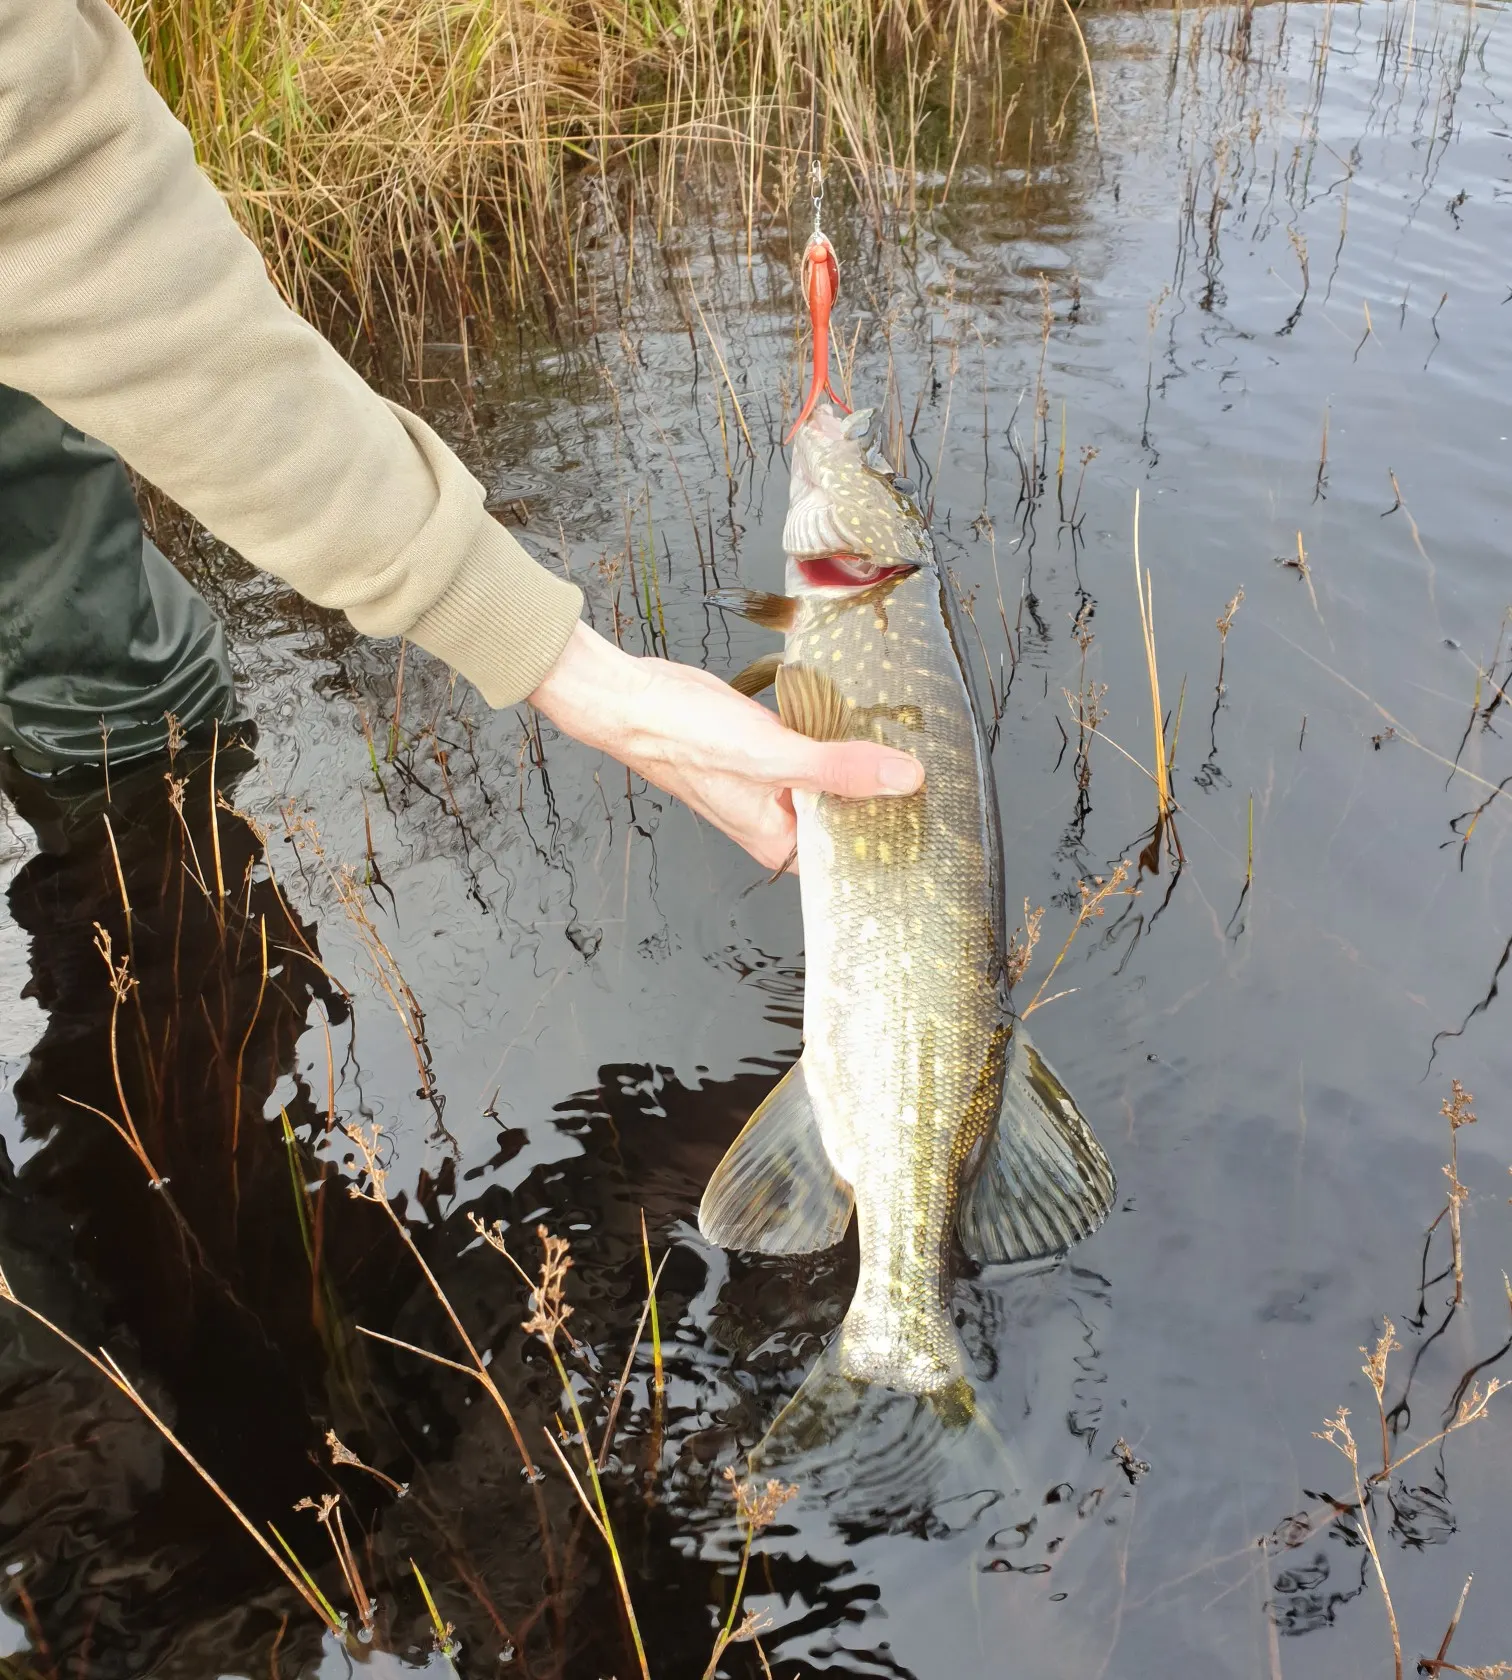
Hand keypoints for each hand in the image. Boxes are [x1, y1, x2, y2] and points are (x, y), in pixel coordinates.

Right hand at [529, 623, 923, 870]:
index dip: (891, 835)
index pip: (850, 852)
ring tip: (913, 744)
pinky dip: (836, 735)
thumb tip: (903, 779)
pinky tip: (866, 720)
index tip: (936, 817)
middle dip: (883, 794)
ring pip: (833, 778)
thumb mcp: (772, 755)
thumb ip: (838, 768)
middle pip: (846, 814)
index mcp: (778, 841)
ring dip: (861, 761)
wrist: (634, 698)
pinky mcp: (767, 748)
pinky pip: (815, 749)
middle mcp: (777, 819)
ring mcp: (772, 783)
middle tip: (938, 774)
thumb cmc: (684, 738)